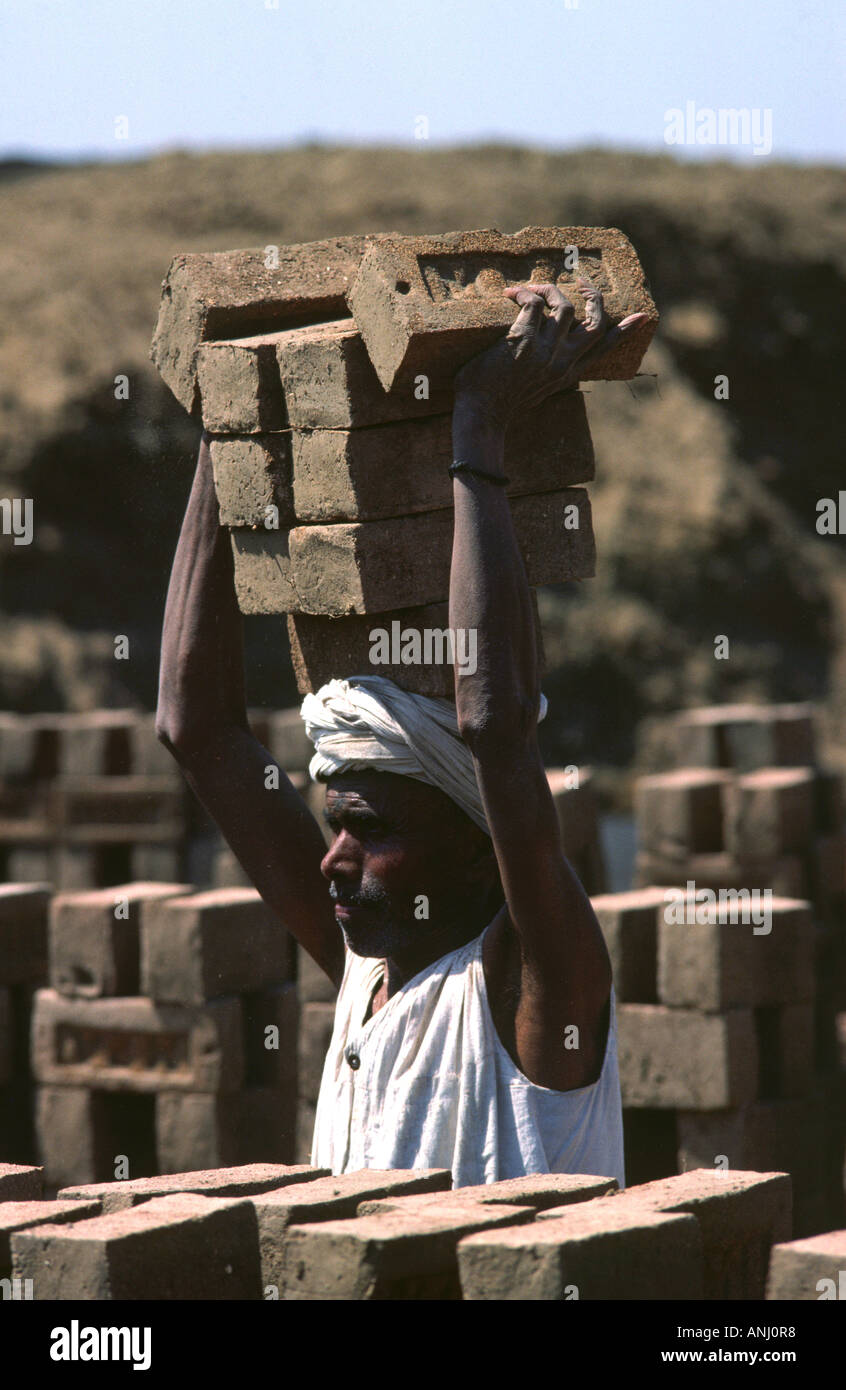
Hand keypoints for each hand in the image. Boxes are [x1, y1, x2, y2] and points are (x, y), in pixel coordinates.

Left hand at [453, 279, 647, 430]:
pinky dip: (524, 293)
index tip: (642, 317)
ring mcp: (546, 351)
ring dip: (550, 290)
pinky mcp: (525, 339)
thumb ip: (544, 374)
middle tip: (581, 281)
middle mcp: (562, 362)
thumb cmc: (495, 404)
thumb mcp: (532, 392)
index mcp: (567, 375)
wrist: (480, 416)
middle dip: (593, 297)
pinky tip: (510, 294)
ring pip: (566, 306)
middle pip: (596, 323)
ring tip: (531, 289)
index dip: (624, 331)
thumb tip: (539, 361)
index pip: (603, 349)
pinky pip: (535, 303)